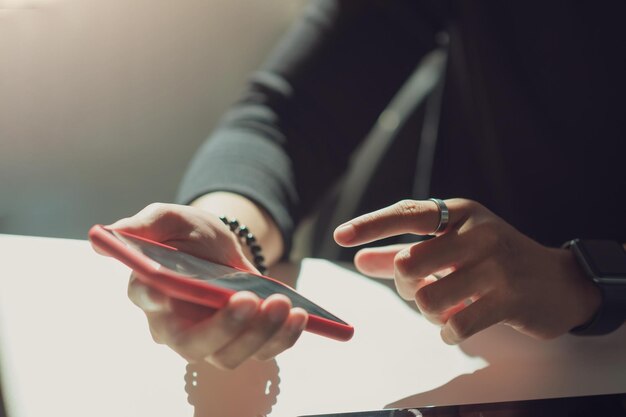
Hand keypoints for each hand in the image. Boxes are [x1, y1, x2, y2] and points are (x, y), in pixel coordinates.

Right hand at [106, 203, 307, 368]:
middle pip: (193, 344)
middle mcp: (176, 325)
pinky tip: (299, 316)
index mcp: (151, 292)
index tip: (167, 290)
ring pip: (230, 355)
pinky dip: (283, 339)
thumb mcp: (172, 219)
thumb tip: (106, 237)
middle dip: (224, 327)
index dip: (155, 299)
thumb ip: (146, 224)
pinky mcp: (241, 341)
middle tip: (250, 300)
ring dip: (260, 334)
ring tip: (284, 304)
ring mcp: (210, 339)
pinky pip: (262, 352)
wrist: (222, 247)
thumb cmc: (190, 235)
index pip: (146, 299)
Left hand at [334, 199, 601, 343]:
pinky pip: (455, 325)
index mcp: (460, 213)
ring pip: (427, 299)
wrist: (559, 282)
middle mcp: (477, 232)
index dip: (371, 225)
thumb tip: (359, 260)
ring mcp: (495, 265)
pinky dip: (448, 332)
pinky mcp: (509, 299)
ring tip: (445, 308)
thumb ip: (405, 252)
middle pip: (408, 263)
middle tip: (421, 288)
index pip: (407, 214)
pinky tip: (459, 326)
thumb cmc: (496, 259)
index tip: (340, 236)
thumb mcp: (453, 246)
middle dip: (404, 285)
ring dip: (428, 312)